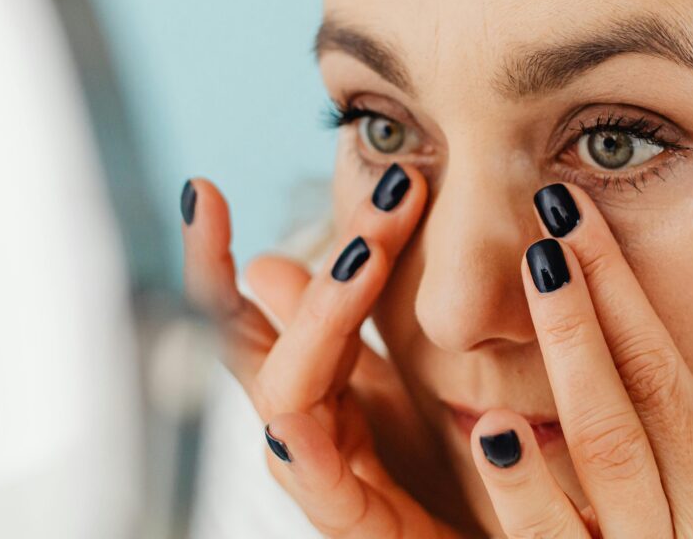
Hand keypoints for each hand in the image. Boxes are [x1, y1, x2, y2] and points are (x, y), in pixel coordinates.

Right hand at [180, 164, 469, 537]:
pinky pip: (319, 487)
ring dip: (321, 319)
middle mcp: (299, 422)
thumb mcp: (389, 375)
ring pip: (289, 392)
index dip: (211, 255)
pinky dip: (302, 450)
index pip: (241, 310)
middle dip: (325, 257)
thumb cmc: (435, 463)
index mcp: (309, 379)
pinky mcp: (352, 523)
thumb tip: (265, 265)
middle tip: (393, 195)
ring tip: (365, 258)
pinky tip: (293, 424)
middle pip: (273, 335)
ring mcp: (318, 473)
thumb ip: (339, 319)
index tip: (200, 189)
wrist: (492, 533)